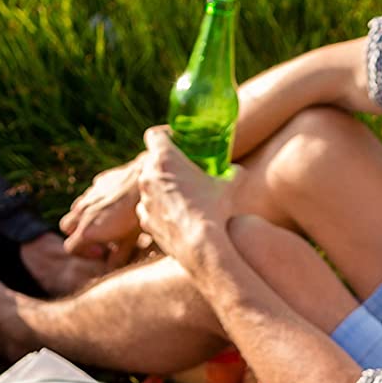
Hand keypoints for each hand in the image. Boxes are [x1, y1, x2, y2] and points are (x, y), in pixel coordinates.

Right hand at [59, 157, 144, 267]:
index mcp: (87, 230)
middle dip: (77, 234)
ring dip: (85, 217)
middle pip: (66, 227)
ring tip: (106, 222)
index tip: (103, 252)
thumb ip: (118, 257)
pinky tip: (117, 204)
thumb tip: (111, 267)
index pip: (70, 247)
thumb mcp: (130, 241)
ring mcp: (89, 194)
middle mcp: (82, 211)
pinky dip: (97, 202)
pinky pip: (91, 194)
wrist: (146, 179)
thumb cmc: (138, 215)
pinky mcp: (99, 182)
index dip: (84, 253)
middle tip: (100, 239)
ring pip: (76, 208)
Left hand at [135, 126, 232, 269]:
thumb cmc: (214, 211)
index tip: (176, 143)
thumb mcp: (230, 187)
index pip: (154, 135)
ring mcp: (144, 201)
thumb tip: (238, 172)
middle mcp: (148, 177)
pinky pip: (149, 210)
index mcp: (165, 159)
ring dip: (161, 189)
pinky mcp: (145, 222)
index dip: (165, 136)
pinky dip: (159, 210)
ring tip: (181, 197)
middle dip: (166, 166)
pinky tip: (177, 217)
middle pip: (152, 162)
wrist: (202, 247)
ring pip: (149, 187)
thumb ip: (233, 173)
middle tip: (183, 171)